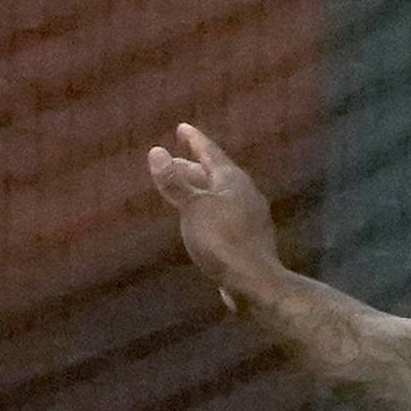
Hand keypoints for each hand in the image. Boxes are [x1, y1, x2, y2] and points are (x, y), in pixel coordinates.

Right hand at [146, 121, 282, 303]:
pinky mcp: (249, 238)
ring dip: (199, 189)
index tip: (182, 128)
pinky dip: (207, 209)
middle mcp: (246, 194)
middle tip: (171, 160)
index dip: (195, 140)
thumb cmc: (222, 240)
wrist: (254, 282)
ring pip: (219, 195)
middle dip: (192, 166)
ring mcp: (250, 217)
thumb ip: (175, 181)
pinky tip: (199, 219)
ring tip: (181, 189)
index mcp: (234, 181)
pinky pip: (223, 214)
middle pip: (215, 173)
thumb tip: (156, 151)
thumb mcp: (193, 208)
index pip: (211, 152)